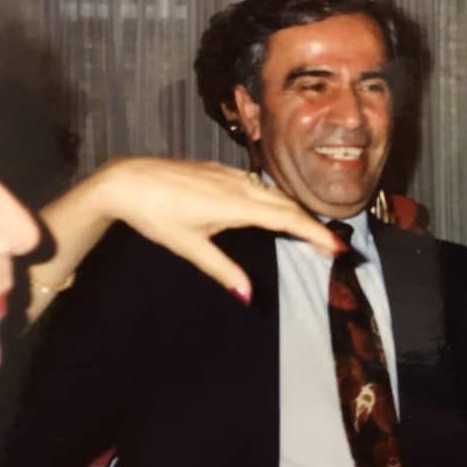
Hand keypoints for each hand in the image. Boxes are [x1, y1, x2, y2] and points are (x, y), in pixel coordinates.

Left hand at [93, 158, 340, 299]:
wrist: (128, 181)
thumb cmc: (156, 216)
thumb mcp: (189, 247)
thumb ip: (223, 270)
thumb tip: (248, 296)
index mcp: (236, 205)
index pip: (287, 219)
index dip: (315, 233)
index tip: (338, 247)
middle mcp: (240, 185)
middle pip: (287, 204)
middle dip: (312, 224)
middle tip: (332, 246)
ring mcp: (230, 174)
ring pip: (273, 192)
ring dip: (294, 210)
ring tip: (308, 230)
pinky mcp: (219, 170)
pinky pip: (258, 184)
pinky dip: (275, 198)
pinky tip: (272, 208)